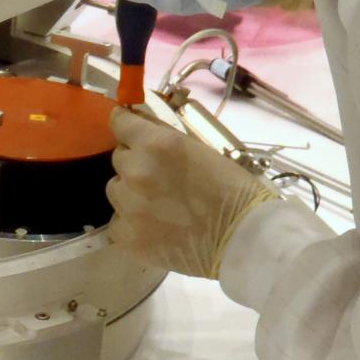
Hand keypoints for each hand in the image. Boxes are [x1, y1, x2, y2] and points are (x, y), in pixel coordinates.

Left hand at [106, 108, 277, 277]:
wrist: (244, 238)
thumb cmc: (232, 190)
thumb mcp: (200, 149)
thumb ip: (164, 137)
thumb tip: (138, 122)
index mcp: (156, 144)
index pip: (121, 123)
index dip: (125, 125)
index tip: (128, 128)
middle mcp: (136, 171)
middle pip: (120, 159)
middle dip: (135, 163)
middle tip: (161, 178)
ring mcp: (128, 206)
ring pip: (116, 190)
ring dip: (131, 193)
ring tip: (160, 206)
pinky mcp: (126, 236)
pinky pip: (117, 222)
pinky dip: (132, 223)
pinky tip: (155, 228)